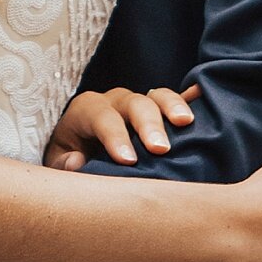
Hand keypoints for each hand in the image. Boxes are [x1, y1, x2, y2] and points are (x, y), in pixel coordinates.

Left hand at [44, 83, 199, 169]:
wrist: (80, 151)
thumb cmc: (71, 159)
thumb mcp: (57, 164)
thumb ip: (63, 165)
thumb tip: (76, 161)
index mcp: (88, 110)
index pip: (101, 117)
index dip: (115, 137)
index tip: (128, 161)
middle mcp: (115, 101)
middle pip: (134, 103)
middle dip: (148, 124)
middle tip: (160, 149)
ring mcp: (139, 104)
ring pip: (157, 96)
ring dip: (172, 107)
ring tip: (185, 123)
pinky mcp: (158, 111)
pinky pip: (176, 100)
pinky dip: (190, 99)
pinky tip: (203, 95)